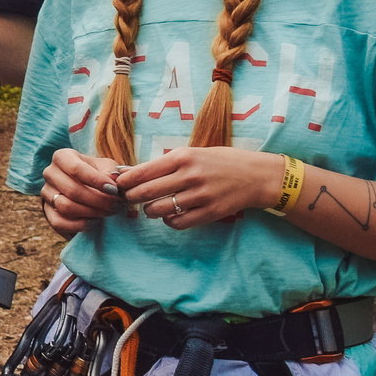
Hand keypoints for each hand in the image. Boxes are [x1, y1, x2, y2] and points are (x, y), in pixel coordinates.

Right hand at [40, 147, 127, 235]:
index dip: (96, 181)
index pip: (76, 168)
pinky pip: (58, 222)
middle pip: (72, 190)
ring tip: (109, 213)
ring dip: (91, 212)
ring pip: (65, 207)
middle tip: (117, 205)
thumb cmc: (96, 173)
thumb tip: (113, 179)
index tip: (114, 190)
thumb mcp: (105, 167)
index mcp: (62, 157)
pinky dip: (79, 225)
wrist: (84, 187)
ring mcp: (46, 193)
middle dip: (98, 200)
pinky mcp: (47, 211)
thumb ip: (110, 171)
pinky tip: (95, 222)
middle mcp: (50, 173)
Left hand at [112, 146, 286, 230]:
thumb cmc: (220, 161)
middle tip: (129, 199)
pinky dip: (168, 221)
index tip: (118, 185)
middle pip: (145, 193)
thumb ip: (164, 163)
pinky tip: (170, 215)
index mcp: (182, 157)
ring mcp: (200, 196)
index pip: (142, 172)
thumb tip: (130, 172)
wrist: (257, 176)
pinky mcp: (209, 213)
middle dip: (131, 198)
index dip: (125, 182)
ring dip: (149, 211)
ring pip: (158, 210)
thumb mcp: (192, 153)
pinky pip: (177, 222)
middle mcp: (189, 176)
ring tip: (151, 207)